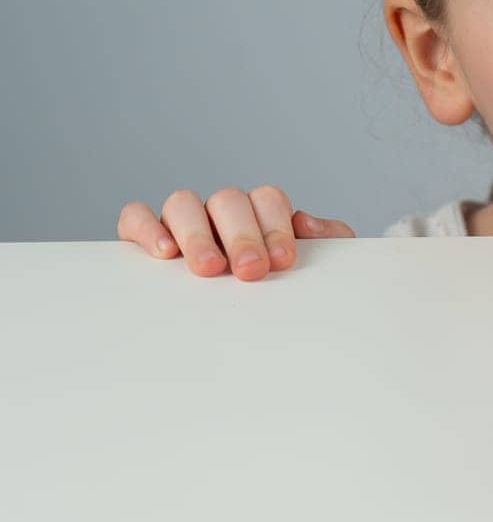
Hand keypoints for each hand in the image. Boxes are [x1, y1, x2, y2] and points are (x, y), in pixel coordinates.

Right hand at [117, 185, 353, 279]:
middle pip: (227, 200)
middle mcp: (221, 211)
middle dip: (242, 235)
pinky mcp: (144, 236)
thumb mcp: (316, 265)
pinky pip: (134, 217)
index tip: (283, 262)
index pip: (267, 199)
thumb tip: (306, 220)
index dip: (276, 227)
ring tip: (210, 269)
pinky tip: (163, 253)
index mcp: (261, 211)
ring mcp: (182, 221)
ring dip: (197, 235)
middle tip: (250, 270)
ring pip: (182, 203)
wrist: (258, 322)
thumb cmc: (283, 287)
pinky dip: (145, 227)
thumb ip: (328, 238)